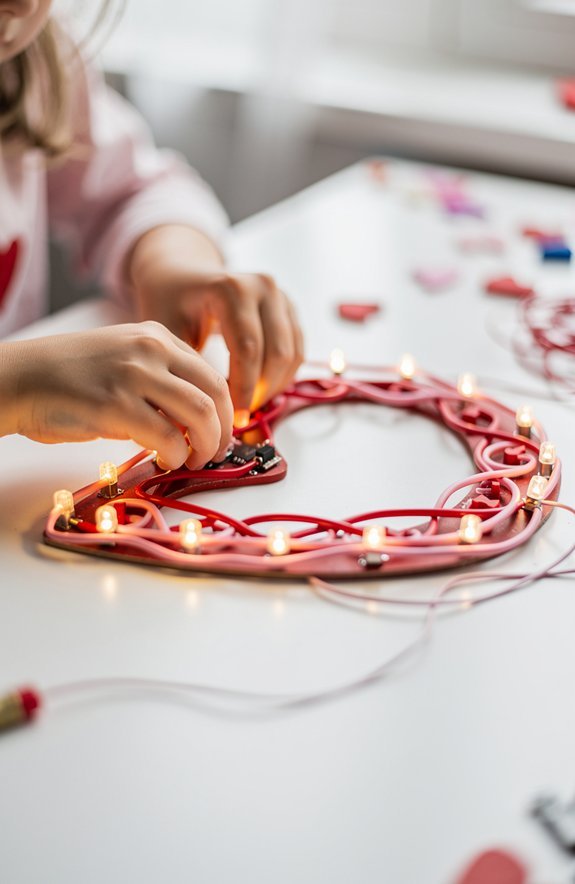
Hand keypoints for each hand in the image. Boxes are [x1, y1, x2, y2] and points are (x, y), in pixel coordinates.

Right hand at [0, 322, 232, 469]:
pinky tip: (166, 461)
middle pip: (215, 392)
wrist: (19, 378)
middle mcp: (151, 349)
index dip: (224, 410)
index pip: (211, 374)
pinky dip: (175, 455)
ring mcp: (134, 374)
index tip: (220, 433)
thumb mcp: (123, 360)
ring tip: (194, 460)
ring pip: (200, 414)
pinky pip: (167, 436)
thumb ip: (159, 379)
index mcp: (156, 336)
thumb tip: (193, 420)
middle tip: (216, 453)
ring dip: (206, 445)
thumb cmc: (67, 377)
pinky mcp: (116, 405)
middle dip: (224, 430)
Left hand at [129, 226, 303, 420]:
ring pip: (292, 355)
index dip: (244, 389)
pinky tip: (257, 391)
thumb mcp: (165, 331)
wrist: (182, 274)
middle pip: (277, 354)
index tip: (232, 419)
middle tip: (240, 417)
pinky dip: (281, 377)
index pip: (248, 349)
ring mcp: (280, 296)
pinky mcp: (289, 308)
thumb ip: (186, 367)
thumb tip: (201, 412)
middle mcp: (262, 287)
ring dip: (273, 387)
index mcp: (232, 288)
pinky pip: (297, 351)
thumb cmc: (169, 302)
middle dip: (261, 392)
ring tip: (247, 405)